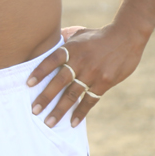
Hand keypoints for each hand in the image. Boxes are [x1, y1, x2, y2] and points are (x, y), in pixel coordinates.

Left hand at [26, 25, 144, 127]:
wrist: (126, 37)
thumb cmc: (98, 36)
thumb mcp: (79, 33)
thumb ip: (63, 39)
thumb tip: (47, 40)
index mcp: (72, 48)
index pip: (52, 60)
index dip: (40, 72)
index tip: (28, 84)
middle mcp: (81, 61)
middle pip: (59, 81)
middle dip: (46, 97)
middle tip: (34, 110)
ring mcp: (93, 73)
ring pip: (73, 94)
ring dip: (60, 109)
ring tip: (49, 122)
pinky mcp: (105, 82)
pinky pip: (90, 100)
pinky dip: (81, 112)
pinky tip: (72, 122)